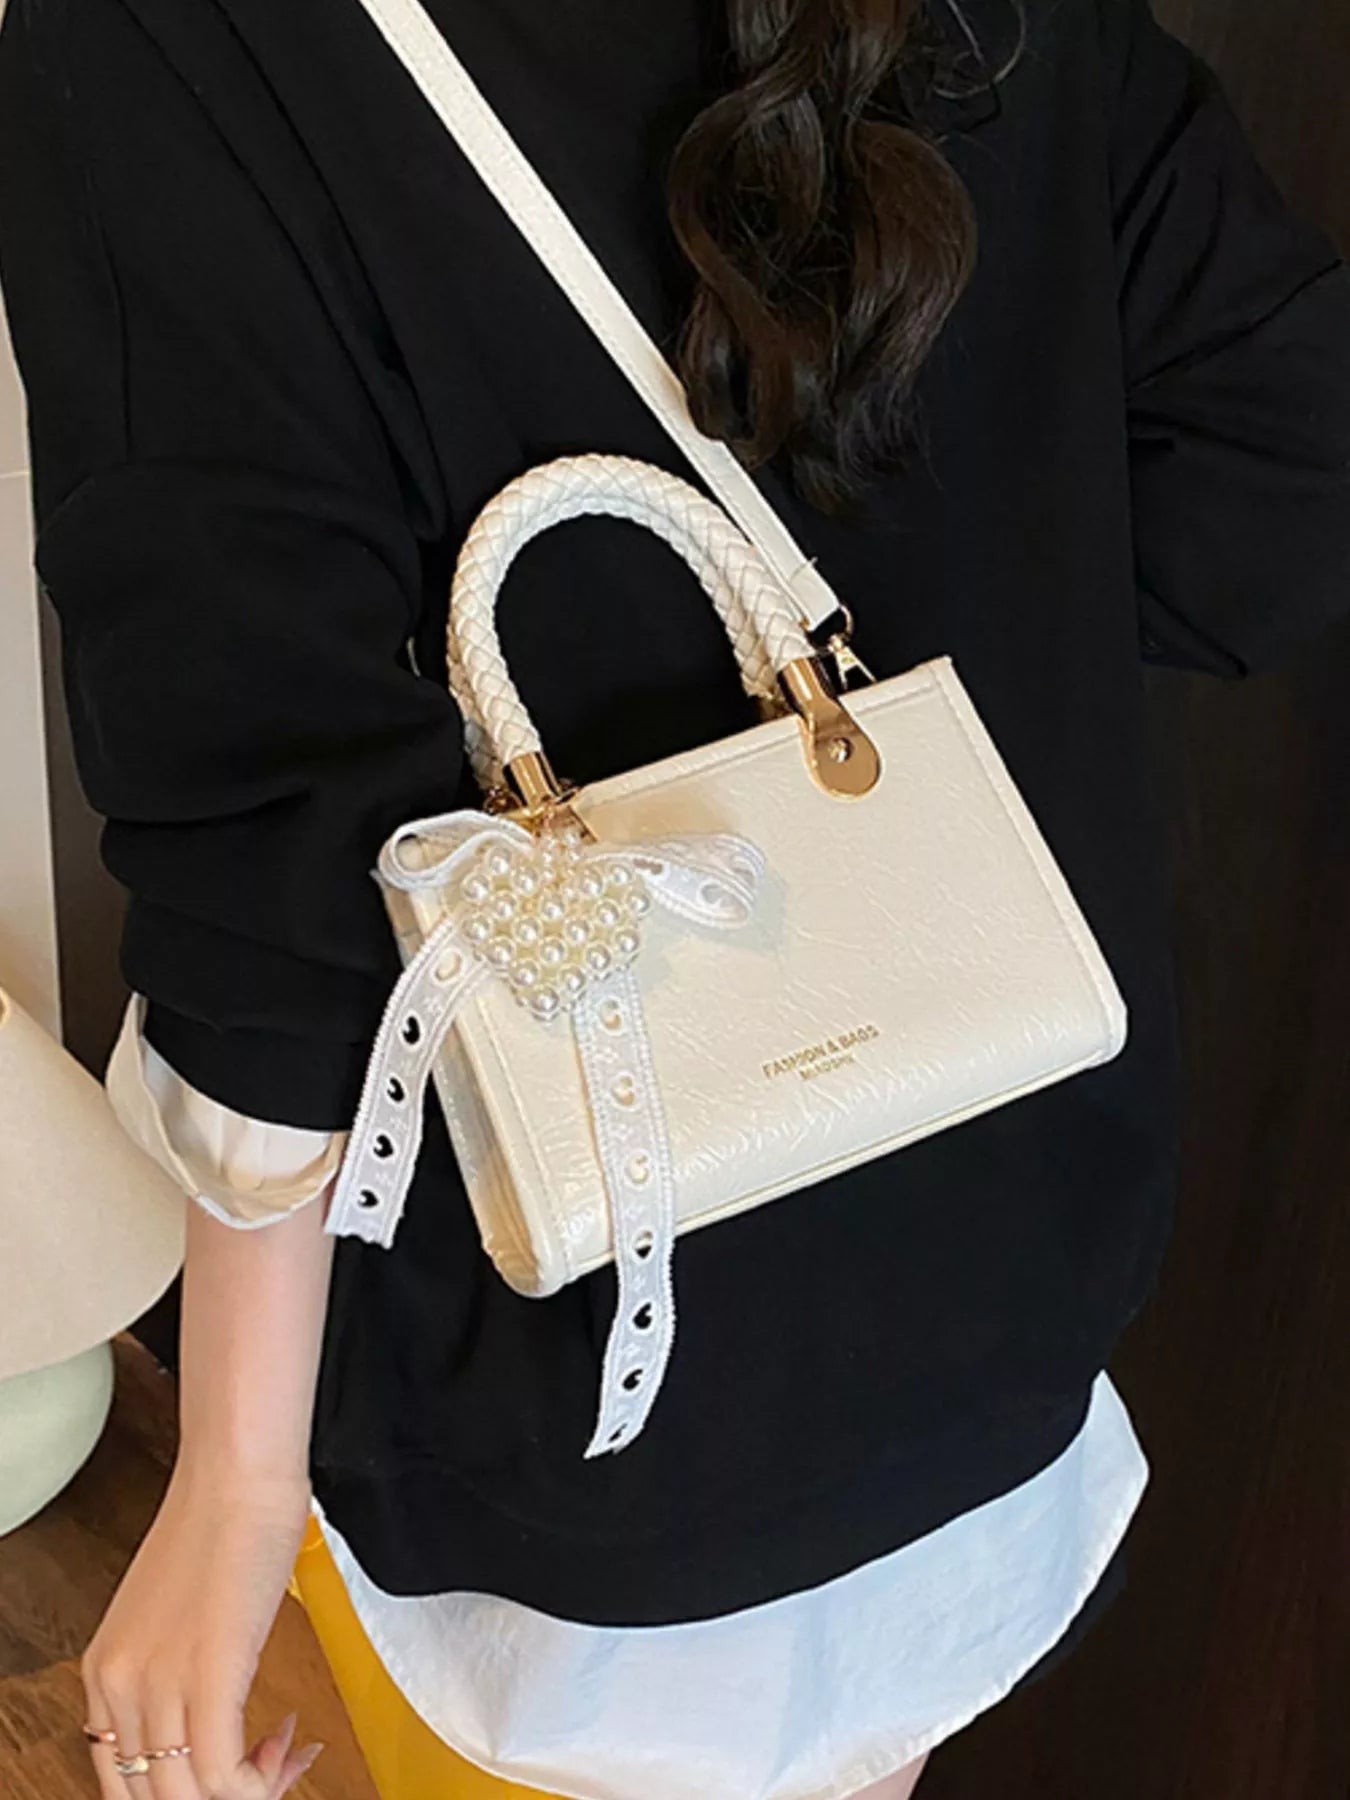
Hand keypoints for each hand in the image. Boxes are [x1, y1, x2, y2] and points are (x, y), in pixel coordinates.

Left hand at [80, 1458, 323, 1798]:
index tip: (232, 1767)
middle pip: (157, 1796)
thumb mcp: (172, 1610)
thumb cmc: (221, 1520)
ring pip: (190, 1797)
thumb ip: (173, 1664)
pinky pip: (223, 1778)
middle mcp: (119, 1686)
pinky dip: (261, 1784)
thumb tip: (210, 1712)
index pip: (123, 1779)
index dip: (182, 1790)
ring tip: (284, 1750)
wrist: (239, 1474)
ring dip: (251, 1789)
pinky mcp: (208, 1677)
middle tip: (268, 1767)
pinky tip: (287, 1746)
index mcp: (104, 1670)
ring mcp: (160, 1685)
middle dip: (221, 1796)